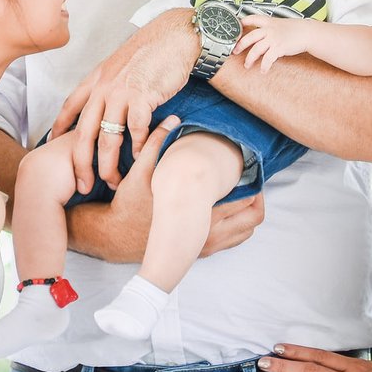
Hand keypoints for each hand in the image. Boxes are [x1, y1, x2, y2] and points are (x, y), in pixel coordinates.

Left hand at [49, 10, 198, 191]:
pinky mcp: (142, 96)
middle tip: (82, 185)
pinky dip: (137, 148)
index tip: (51, 146)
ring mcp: (121, 92)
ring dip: (108, 164)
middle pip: (83, 133)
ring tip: (112, 181)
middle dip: (80, 163)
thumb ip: (108, 85)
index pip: (69, 107)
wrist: (173, 36)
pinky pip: (135, 130)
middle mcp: (103, 88)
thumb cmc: (151, 52)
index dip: (59, 128)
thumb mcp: (119, 65)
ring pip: (107, 137)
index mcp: (95, 80)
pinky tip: (138, 158)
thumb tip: (104, 104)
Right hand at [66, 116, 263, 261]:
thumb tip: (173, 119)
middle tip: (252, 177)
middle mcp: (207, 233)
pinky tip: (229, 209)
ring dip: (250, 211)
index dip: (250, 178)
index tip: (249, 165)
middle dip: (256, 194)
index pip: (244, 196)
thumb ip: (157, 144)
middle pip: (252, 214)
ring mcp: (206, 246)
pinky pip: (236, 241)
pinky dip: (240, 225)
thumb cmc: (129, 203)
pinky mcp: (202, 252)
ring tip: (245, 192)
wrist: (115, 237)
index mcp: (198, 211)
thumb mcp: (140, 171)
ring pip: (248, 230)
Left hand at [235, 14, 306, 69]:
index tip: (235, 26)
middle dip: (240, 45)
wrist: (307, 33)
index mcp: (268, 22)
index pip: (252, 18)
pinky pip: (268, 59)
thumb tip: (260, 35)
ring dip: (250, 59)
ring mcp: (273, 39)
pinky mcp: (279, 48)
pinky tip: (263, 70)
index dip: (243, 22)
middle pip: (249, 37)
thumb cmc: (295, 29)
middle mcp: (269, 29)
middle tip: (235, 52)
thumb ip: (269, 27)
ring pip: (256, 49)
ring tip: (247, 65)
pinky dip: (264, 66)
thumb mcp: (280, 24)